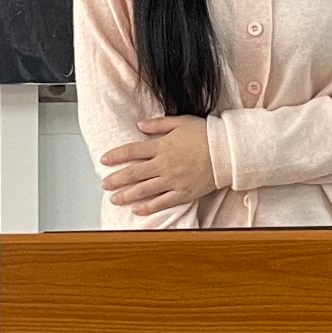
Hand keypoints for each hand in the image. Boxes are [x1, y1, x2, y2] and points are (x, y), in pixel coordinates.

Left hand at [102, 116, 216, 214]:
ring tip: (114, 199)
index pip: (132, 151)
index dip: (116, 155)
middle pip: (134, 173)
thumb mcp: (181, 122)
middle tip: (104, 184)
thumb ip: (158, 124)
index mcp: (162, 146)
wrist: (227, 151)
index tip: (104, 159)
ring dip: (127, 195)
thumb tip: (140, 124)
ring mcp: (173, 181)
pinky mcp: (183, 193)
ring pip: (144, 190)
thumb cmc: (206, 134)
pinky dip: (148, 208)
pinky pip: (162, 203)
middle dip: (116, 179)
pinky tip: (137, 210)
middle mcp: (164, 165)